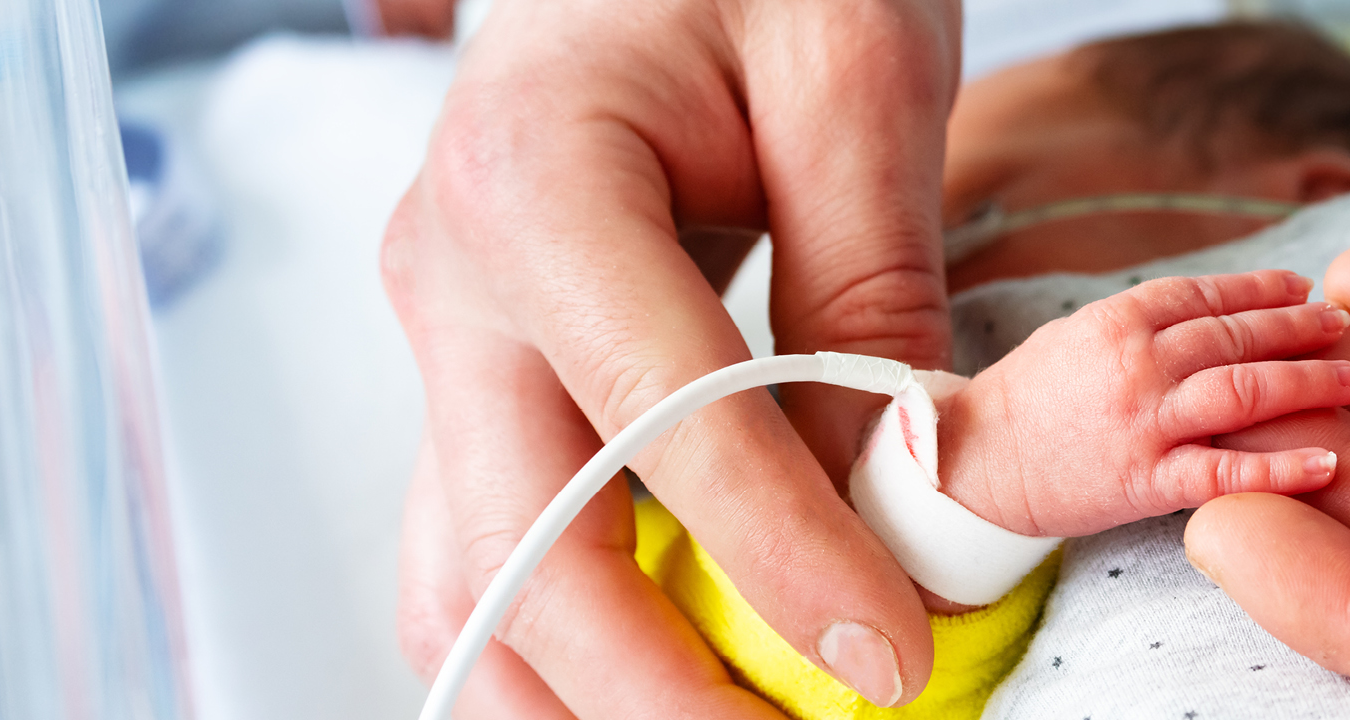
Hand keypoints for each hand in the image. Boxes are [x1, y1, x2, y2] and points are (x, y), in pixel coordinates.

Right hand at [385, 0, 961, 712]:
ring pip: (467, 582)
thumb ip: (866, 285)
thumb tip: (898, 491)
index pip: (660, 417)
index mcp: (534, 176)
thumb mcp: (854, 72)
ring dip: (585, 694)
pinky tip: (666, 681)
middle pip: (521, 546)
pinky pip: (491, 544)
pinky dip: (565, 642)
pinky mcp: (483, 376)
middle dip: (659, 690)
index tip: (885, 659)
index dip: (778, 559)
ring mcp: (451, 337)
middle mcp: (454, 276)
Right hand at [936, 271, 1349, 537]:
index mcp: (1118, 318)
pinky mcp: (1146, 480)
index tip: (1303, 289)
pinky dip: (1281, 467)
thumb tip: (1211, 310)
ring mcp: (1144, 421)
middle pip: (1237, 335)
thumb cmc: (1026, 398)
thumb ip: (1142, 320)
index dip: (1262, 290)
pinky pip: (1226, 472)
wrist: (971, 463)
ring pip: (1243, 391)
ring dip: (1307, 382)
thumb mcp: (1078, 334)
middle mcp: (1137, 362)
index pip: (1208, 294)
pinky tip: (1328, 461)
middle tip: (1346, 327)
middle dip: (1300, 328)